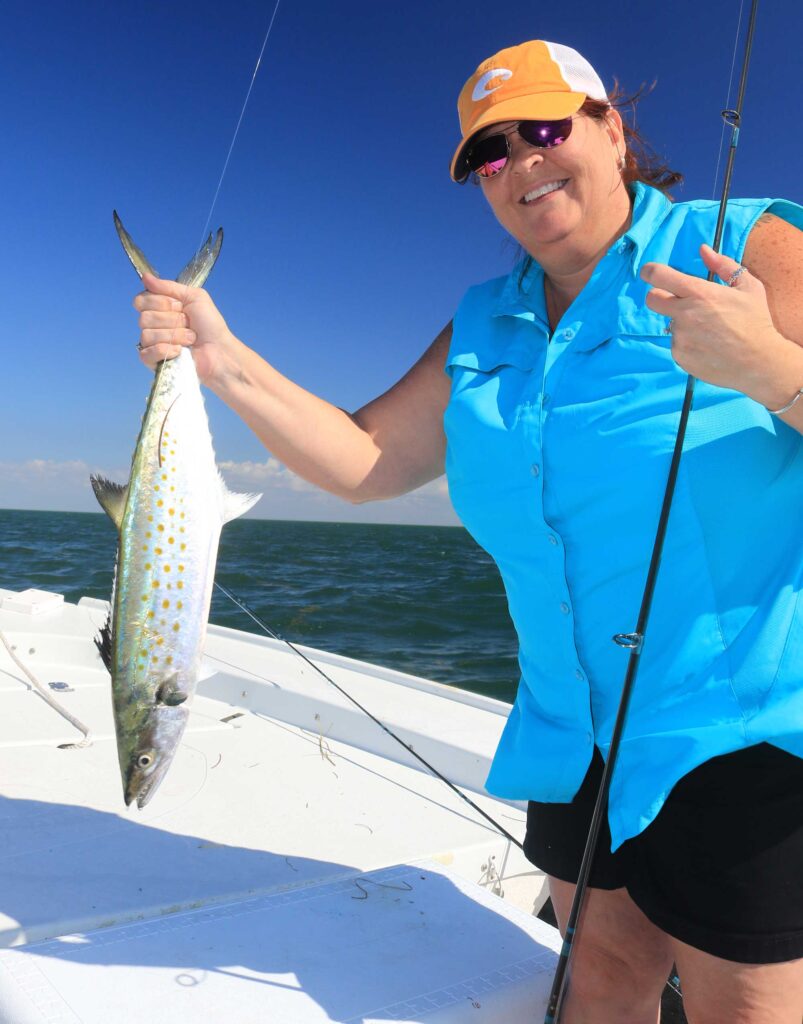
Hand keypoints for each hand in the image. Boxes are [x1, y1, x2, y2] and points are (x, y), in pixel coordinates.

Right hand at [133, 274, 233, 385]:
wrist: (220, 349)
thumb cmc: (210, 324)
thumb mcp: (195, 297)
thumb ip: (169, 286)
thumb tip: (145, 277)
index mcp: (159, 308)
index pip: (141, 300)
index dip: (160, 303)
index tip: (179, 306)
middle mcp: (153, 325)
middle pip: (144, 318)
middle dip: (172, 320)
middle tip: (189, 324)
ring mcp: (152, 344)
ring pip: (147, 335)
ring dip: (174, 335)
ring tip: (191, 339)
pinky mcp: (155, 362)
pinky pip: (146, 354)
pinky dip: (165, 350)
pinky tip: (180, 351)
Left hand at [641, 244, 792, 403]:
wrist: (759, 362)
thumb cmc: (756, 322)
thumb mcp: (748, 287)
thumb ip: (724, 265)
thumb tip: (703, 250)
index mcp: (699, 293)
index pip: (658, 276)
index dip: (650, 272)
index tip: (649, 272)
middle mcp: (684, 314)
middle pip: (651, 300)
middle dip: (659, 296)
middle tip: (677, 300)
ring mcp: (680, 337)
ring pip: (671, 324)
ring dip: (683, 324)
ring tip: (709, 331)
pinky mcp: (679, 356)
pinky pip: (677, 344)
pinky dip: (688, 343)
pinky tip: (708, 346)